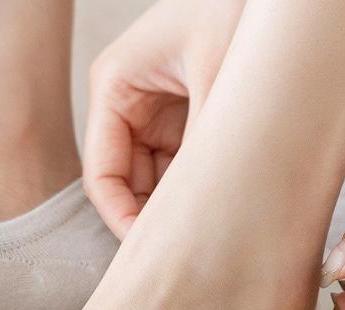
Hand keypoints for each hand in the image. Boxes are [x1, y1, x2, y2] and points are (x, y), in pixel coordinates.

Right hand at [83, 0, 243, 238]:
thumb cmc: (242, 6)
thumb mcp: (218, 77)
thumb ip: (201, 146)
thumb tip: (194, 216)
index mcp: (115, 86)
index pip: (102, 175)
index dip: (122, 217)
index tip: (150, 249)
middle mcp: (129, 103)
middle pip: (126, 185)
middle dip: (151, 218)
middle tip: (183, 250)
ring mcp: (157, 114)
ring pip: (155, 182)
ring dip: (176, 207)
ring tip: (205, 233)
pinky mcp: (185, 120)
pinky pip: (182, 170)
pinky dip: (197, 191)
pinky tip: (220, 209)